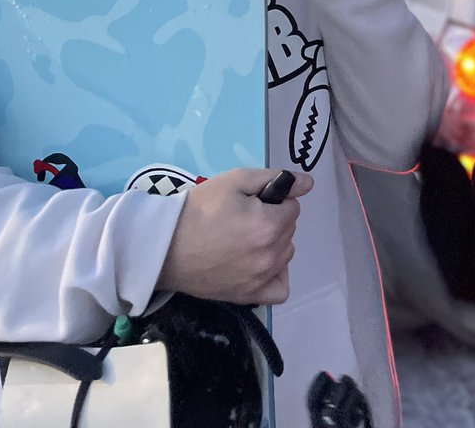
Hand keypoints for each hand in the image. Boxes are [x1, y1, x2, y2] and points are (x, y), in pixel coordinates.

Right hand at [156, 167, 312, 304]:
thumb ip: (275, 179)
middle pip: (289, 230)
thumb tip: (308, 183)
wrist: (166, 245)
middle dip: (274, 219)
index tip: (252, 201)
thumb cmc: (200, 208)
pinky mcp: (249, 296)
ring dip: (274, 243)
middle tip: (244, 216)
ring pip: (286, 254)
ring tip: (245, 238)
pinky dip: (276, 275)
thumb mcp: (235, 180)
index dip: (274, 199)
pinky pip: (280, 289)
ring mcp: (261, 279)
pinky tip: (260, 263)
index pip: (293, 206)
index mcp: (270, 225)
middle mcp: (271, 255)